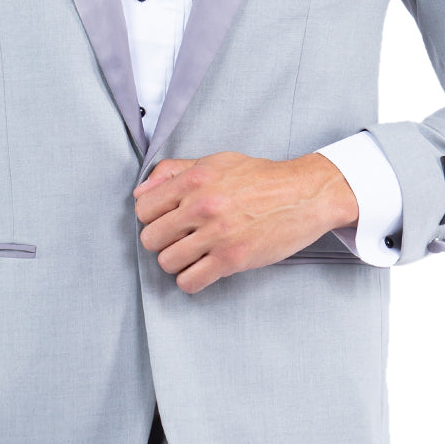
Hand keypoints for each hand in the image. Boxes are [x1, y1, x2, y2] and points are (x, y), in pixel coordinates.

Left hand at [132, 151, 358, 293]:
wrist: (304, 194)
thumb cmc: (261, 178)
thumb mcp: (216, 162)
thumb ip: (174, 172)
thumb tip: (140, 191)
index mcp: (195, 179)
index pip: (143, 208)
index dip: (151, 217)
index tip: (166, 220)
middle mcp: (202, 205)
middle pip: (150, 238)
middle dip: (162, 241)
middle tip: (180, 238)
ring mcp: (217, 234)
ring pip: (167, 262)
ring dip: (177, 262)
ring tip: (194, 254)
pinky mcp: (232, 259)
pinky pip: (190, 281)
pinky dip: (192, 280)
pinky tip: (204, 269)